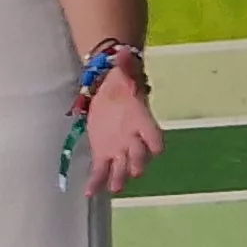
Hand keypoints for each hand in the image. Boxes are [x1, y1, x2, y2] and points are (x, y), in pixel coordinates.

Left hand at [77, 68, 162, 198]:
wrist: (110, 89)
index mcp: (141, 120)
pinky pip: (101, 170)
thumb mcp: (124, 72)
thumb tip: (122, 53)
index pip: (153, 134)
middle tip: (134, 171)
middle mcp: (134, 139)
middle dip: (137, 162)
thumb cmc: (122, 83)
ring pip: (121, 167)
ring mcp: (119, 149)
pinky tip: (89, 193)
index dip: (154, 141)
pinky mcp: (104, 153)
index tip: (156, 149)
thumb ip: (124, 67)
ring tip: (114, 187)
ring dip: (119, 177)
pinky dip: (96, 182)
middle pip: (139, 154)